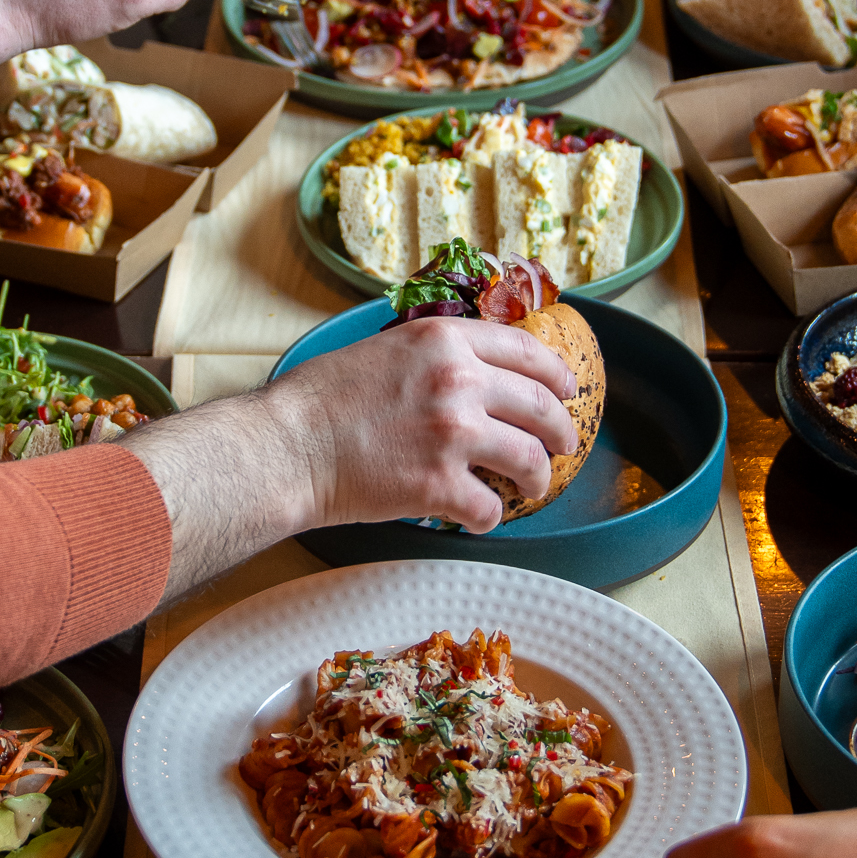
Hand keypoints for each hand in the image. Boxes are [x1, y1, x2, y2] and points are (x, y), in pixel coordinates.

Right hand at [273, 317, 579, 534]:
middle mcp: (459, 381)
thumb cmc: (321, 399)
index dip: (556, 375)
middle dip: (561, 431)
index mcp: (444, 340)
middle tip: (564, 444)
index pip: (527, 352)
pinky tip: (479, 517)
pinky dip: (490, 517)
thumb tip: (473, 371)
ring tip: (534, 486)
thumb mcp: (386, 348)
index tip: (568, 390)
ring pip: (530, 459)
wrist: (288, 445)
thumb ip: (435, 355)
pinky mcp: (440, 485)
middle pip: (541, 406)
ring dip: (539, 477)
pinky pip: (491, 507)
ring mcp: (454, 434)